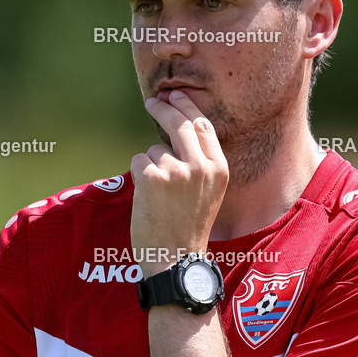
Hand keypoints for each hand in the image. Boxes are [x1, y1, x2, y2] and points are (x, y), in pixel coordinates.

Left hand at [130, 91, 228, 276]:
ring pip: (155, 149)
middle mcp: (200, 166)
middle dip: (164, 107)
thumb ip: (199, 163)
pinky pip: (139, 160)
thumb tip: (177, 128)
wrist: (176, 260)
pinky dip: (138, 175)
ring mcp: (176, 170)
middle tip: (152, 101)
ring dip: (151, 165)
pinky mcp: (151, 177)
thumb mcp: (208, 192)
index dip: (187, 107)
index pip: (203, 126)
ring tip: (160, 197)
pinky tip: (148, 198)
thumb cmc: (188, 228)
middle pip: (179, 123)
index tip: (175, 96)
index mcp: (219, 169)